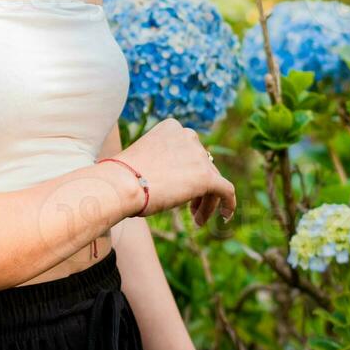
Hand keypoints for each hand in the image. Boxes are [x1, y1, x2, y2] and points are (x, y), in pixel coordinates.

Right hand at [115, 118, 235, 224]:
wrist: (122, 184)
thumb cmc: (122, 177)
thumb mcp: (143, 159)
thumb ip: (163, 162)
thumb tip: (173, 180)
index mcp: (172, 128)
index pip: (190, 151)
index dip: (189, 171)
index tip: (180, 189)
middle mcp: (188, 136)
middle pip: (203, 166)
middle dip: (199, 189)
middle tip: (191, 211)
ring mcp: (199, 155)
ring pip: (213, 181)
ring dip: (207, 202)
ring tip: (197, 220)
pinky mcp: (206, 176)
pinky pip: (226, 190)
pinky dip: (228, 204)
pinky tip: (225, 217)